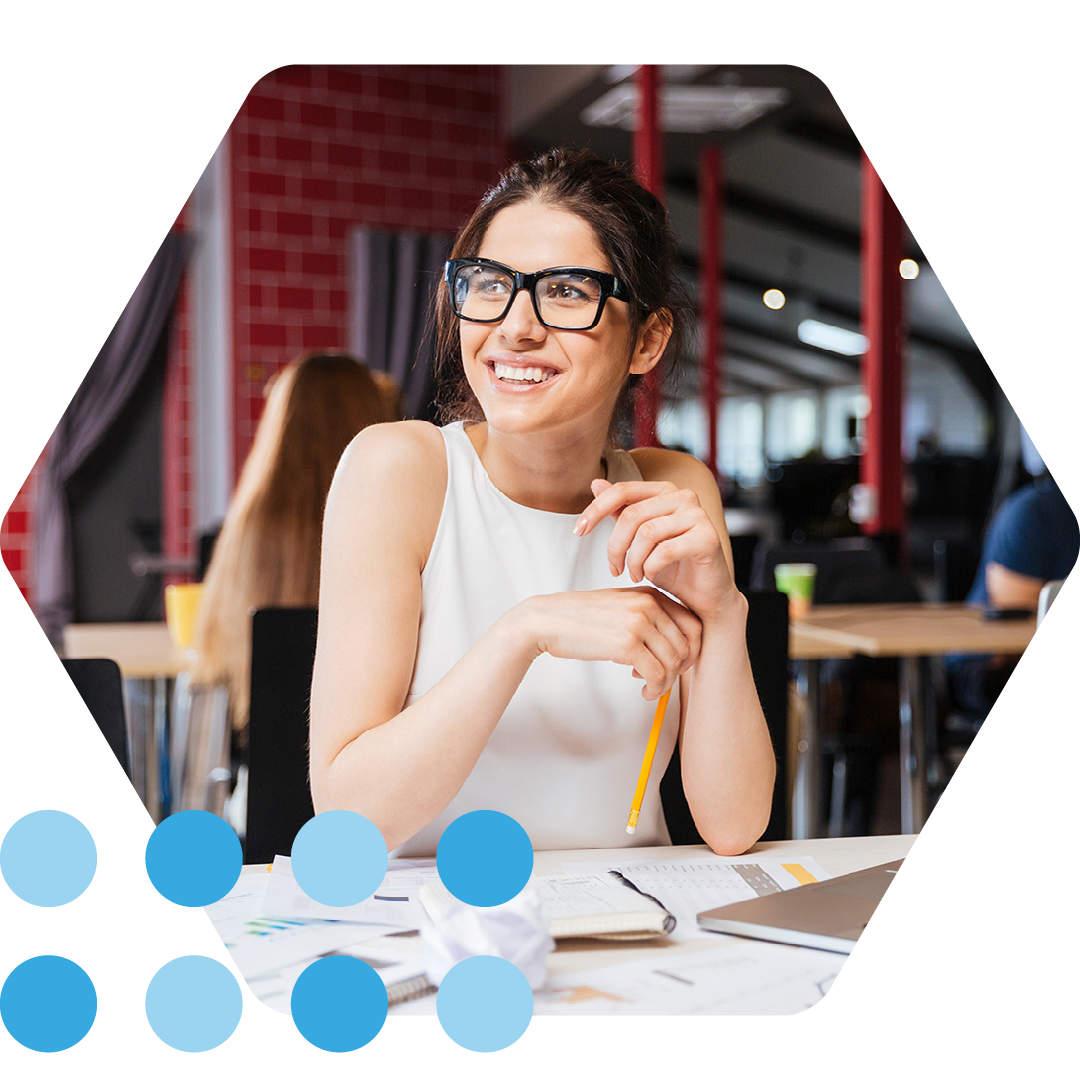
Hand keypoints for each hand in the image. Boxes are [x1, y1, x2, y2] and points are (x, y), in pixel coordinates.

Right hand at [524, 587, 701, 700]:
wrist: (548, 620)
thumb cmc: (582, 618)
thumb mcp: (621, 608)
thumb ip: (648, 619)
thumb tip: (675, 649)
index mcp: (650, 594)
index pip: (693, 624)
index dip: (692, 649)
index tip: (677, 664)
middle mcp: (648, 605)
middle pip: (686, 645)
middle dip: (679, 669)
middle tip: (662, 679)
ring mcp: (639, 623)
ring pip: (673, 662)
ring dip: (665, 683)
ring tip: (649, 688)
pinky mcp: (627, 644)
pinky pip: (657, 674)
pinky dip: (654, 689)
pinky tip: (643, 691)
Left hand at [575, 478, 735, 623]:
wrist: (704, 596)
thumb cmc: (672, 567)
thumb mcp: (639, 539)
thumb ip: (620, 511)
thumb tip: (595, 482)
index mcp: (665, 491)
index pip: (622, 490)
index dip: (596, 509)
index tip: (579, 531)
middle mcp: (684, 496)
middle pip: (632, 515)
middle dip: (615, 546)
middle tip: (614, 569)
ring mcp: (698, 515)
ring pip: (646, 533)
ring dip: (633, 560)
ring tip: (634, 575)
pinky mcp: (708, 537)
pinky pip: (665, 550)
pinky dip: (651, 568)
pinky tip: (650, 576)